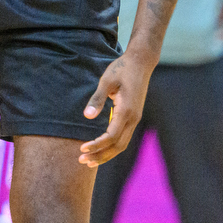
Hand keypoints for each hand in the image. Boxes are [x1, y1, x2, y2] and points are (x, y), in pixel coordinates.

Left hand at [79, 50, 154, 166]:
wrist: (141, 62)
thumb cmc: (122, 69)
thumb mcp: (107, 80)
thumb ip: (97, 99)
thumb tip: (87, 116)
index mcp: (126, 110)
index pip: (111, 136)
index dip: (96, 145)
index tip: (82, 148)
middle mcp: (133, 118)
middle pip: (118, 146)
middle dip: (100, 155)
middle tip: (82, 160)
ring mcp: (135, 118)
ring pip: (122, 144)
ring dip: (107, 154)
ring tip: (90, 161)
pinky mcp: (134, 116)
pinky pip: (124, 137)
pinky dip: (113, 147)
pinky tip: (102, 149)